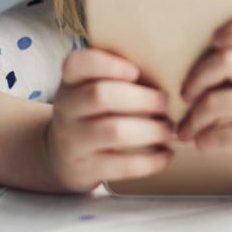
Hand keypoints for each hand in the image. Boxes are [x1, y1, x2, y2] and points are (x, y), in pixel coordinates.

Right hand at [43, 48, 175, 192]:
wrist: (63, 156)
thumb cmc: (93, 112)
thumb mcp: (92, 86)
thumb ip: (119, 74)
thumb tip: (169, 66)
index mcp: (71, 81)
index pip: (79, 63)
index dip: (108, 65)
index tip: (136, 71)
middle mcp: (66, 108)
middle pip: (101, 96)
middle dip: (141, 98)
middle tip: (165, 102)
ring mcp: (73, 140)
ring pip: (114, 131)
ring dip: (150, 130)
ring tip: (169, 129)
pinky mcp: (85, 169)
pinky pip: (121, 165)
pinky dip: (150, 161)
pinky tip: (166, 155)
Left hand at [175, 16, 231, 190]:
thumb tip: (186, 48)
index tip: (213, 41)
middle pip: (226, 62)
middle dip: (196, 80)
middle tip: (185, 95)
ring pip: (216, 101)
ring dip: (193, 118)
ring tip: (187, 127)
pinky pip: (219, 135)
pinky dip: (203, 140)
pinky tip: (202, 141)